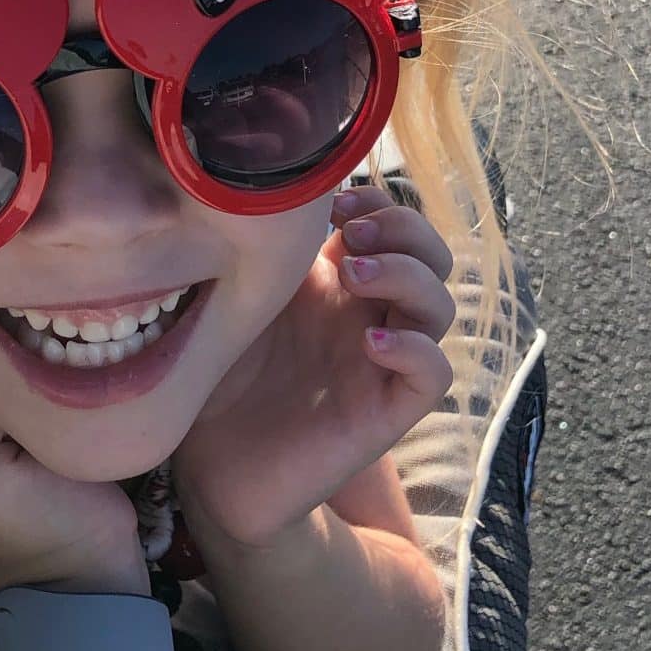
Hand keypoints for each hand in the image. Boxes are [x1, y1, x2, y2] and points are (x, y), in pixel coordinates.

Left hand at [172, 184, 455, 551]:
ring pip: (439, 306)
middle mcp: (367, 317)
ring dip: (406, 277)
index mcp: (337, 282)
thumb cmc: (215, 377)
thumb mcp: (232, 298)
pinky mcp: (386, 412)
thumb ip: (257, 250)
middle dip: (403, 230)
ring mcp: (381, 362)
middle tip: (350, 234)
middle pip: (431, 257)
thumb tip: (261, 185)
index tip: (333, 201)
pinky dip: (414, 349)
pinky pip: (434, 373)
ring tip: (352, 276)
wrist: (210, 466)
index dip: (378, 203)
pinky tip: (368, 343)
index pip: (394, 226)